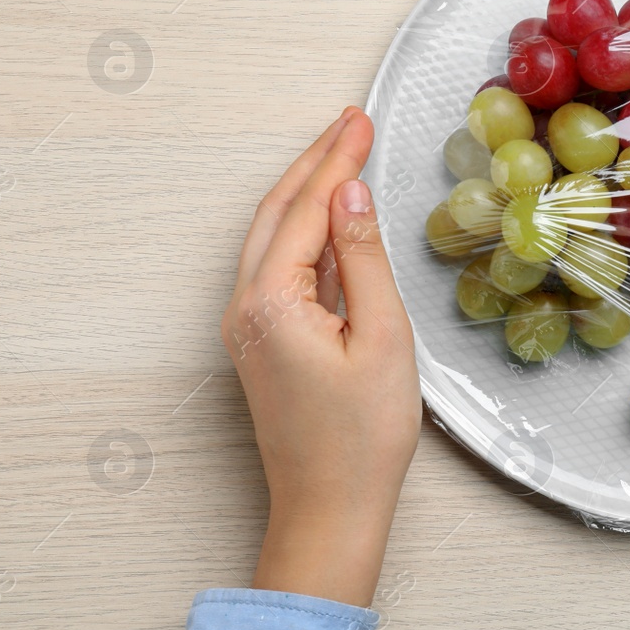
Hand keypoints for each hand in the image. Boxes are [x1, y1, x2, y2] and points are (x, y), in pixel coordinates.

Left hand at [220, 108, 420, 607]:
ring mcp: (250, 328)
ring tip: (342, 157)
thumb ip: (363, 259)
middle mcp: (246, 308)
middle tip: (349, 124)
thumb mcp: (382, 338)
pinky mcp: (263, 345)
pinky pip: (279, 269)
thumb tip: (351, 196)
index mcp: (271, 301)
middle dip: (314, 164)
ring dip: (307, 194)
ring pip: (272, 238)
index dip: (336, 160)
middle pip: (276, 213)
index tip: (360, 119)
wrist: (329, 510)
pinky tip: (332, 224)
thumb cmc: (361, 438)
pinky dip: (305, 233)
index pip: (306, 209)